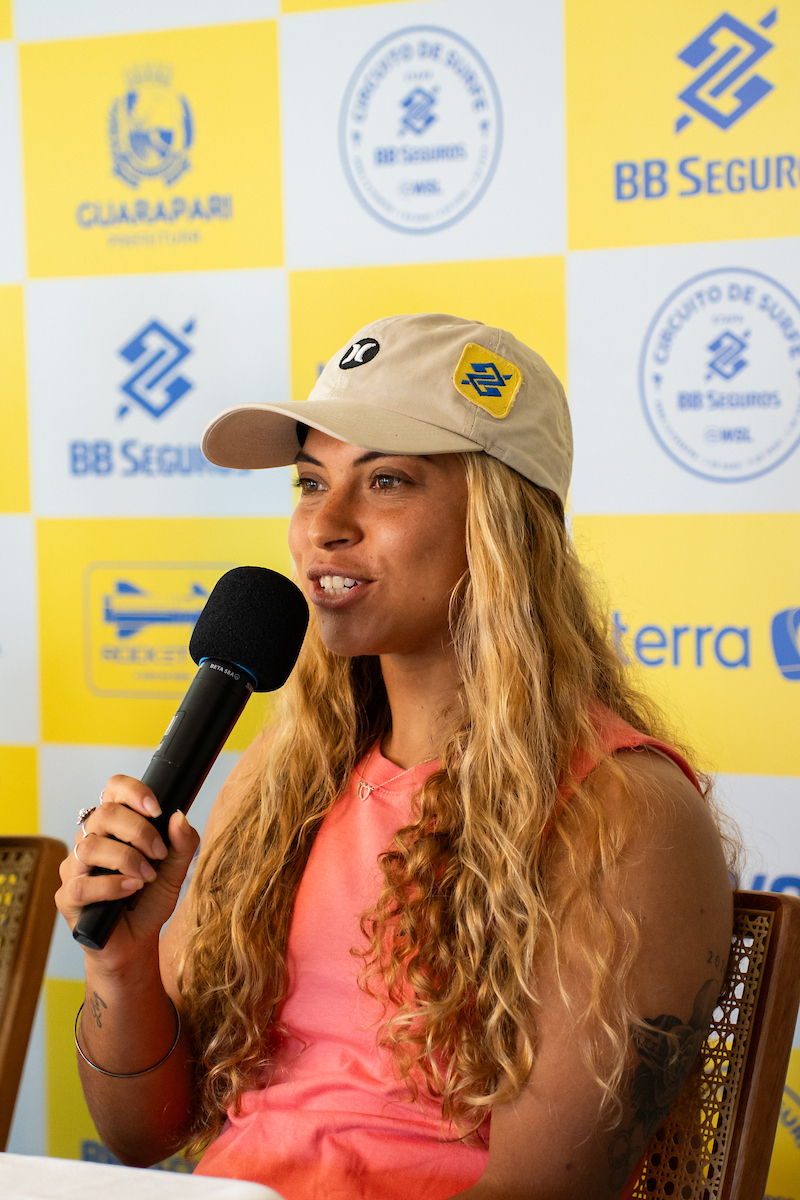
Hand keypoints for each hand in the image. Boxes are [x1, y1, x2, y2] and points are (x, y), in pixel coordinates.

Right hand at [56, 775, 199, 972]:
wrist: (137, 943)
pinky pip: (81, 884)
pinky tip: (131, 889)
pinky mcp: (67, 897)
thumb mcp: (175, 871)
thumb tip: (179, 817)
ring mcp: (74, 868)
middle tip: (159, 853)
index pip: (113, 790)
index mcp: (113, 826)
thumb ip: (181, 844)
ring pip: (90, 847)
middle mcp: (89, 841)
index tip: (157, 809)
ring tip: (147, 877)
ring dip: (127, 859)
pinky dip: (111, 885)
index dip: (133, 791)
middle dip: (139, 831)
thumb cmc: (149, 901)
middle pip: (103, 815)